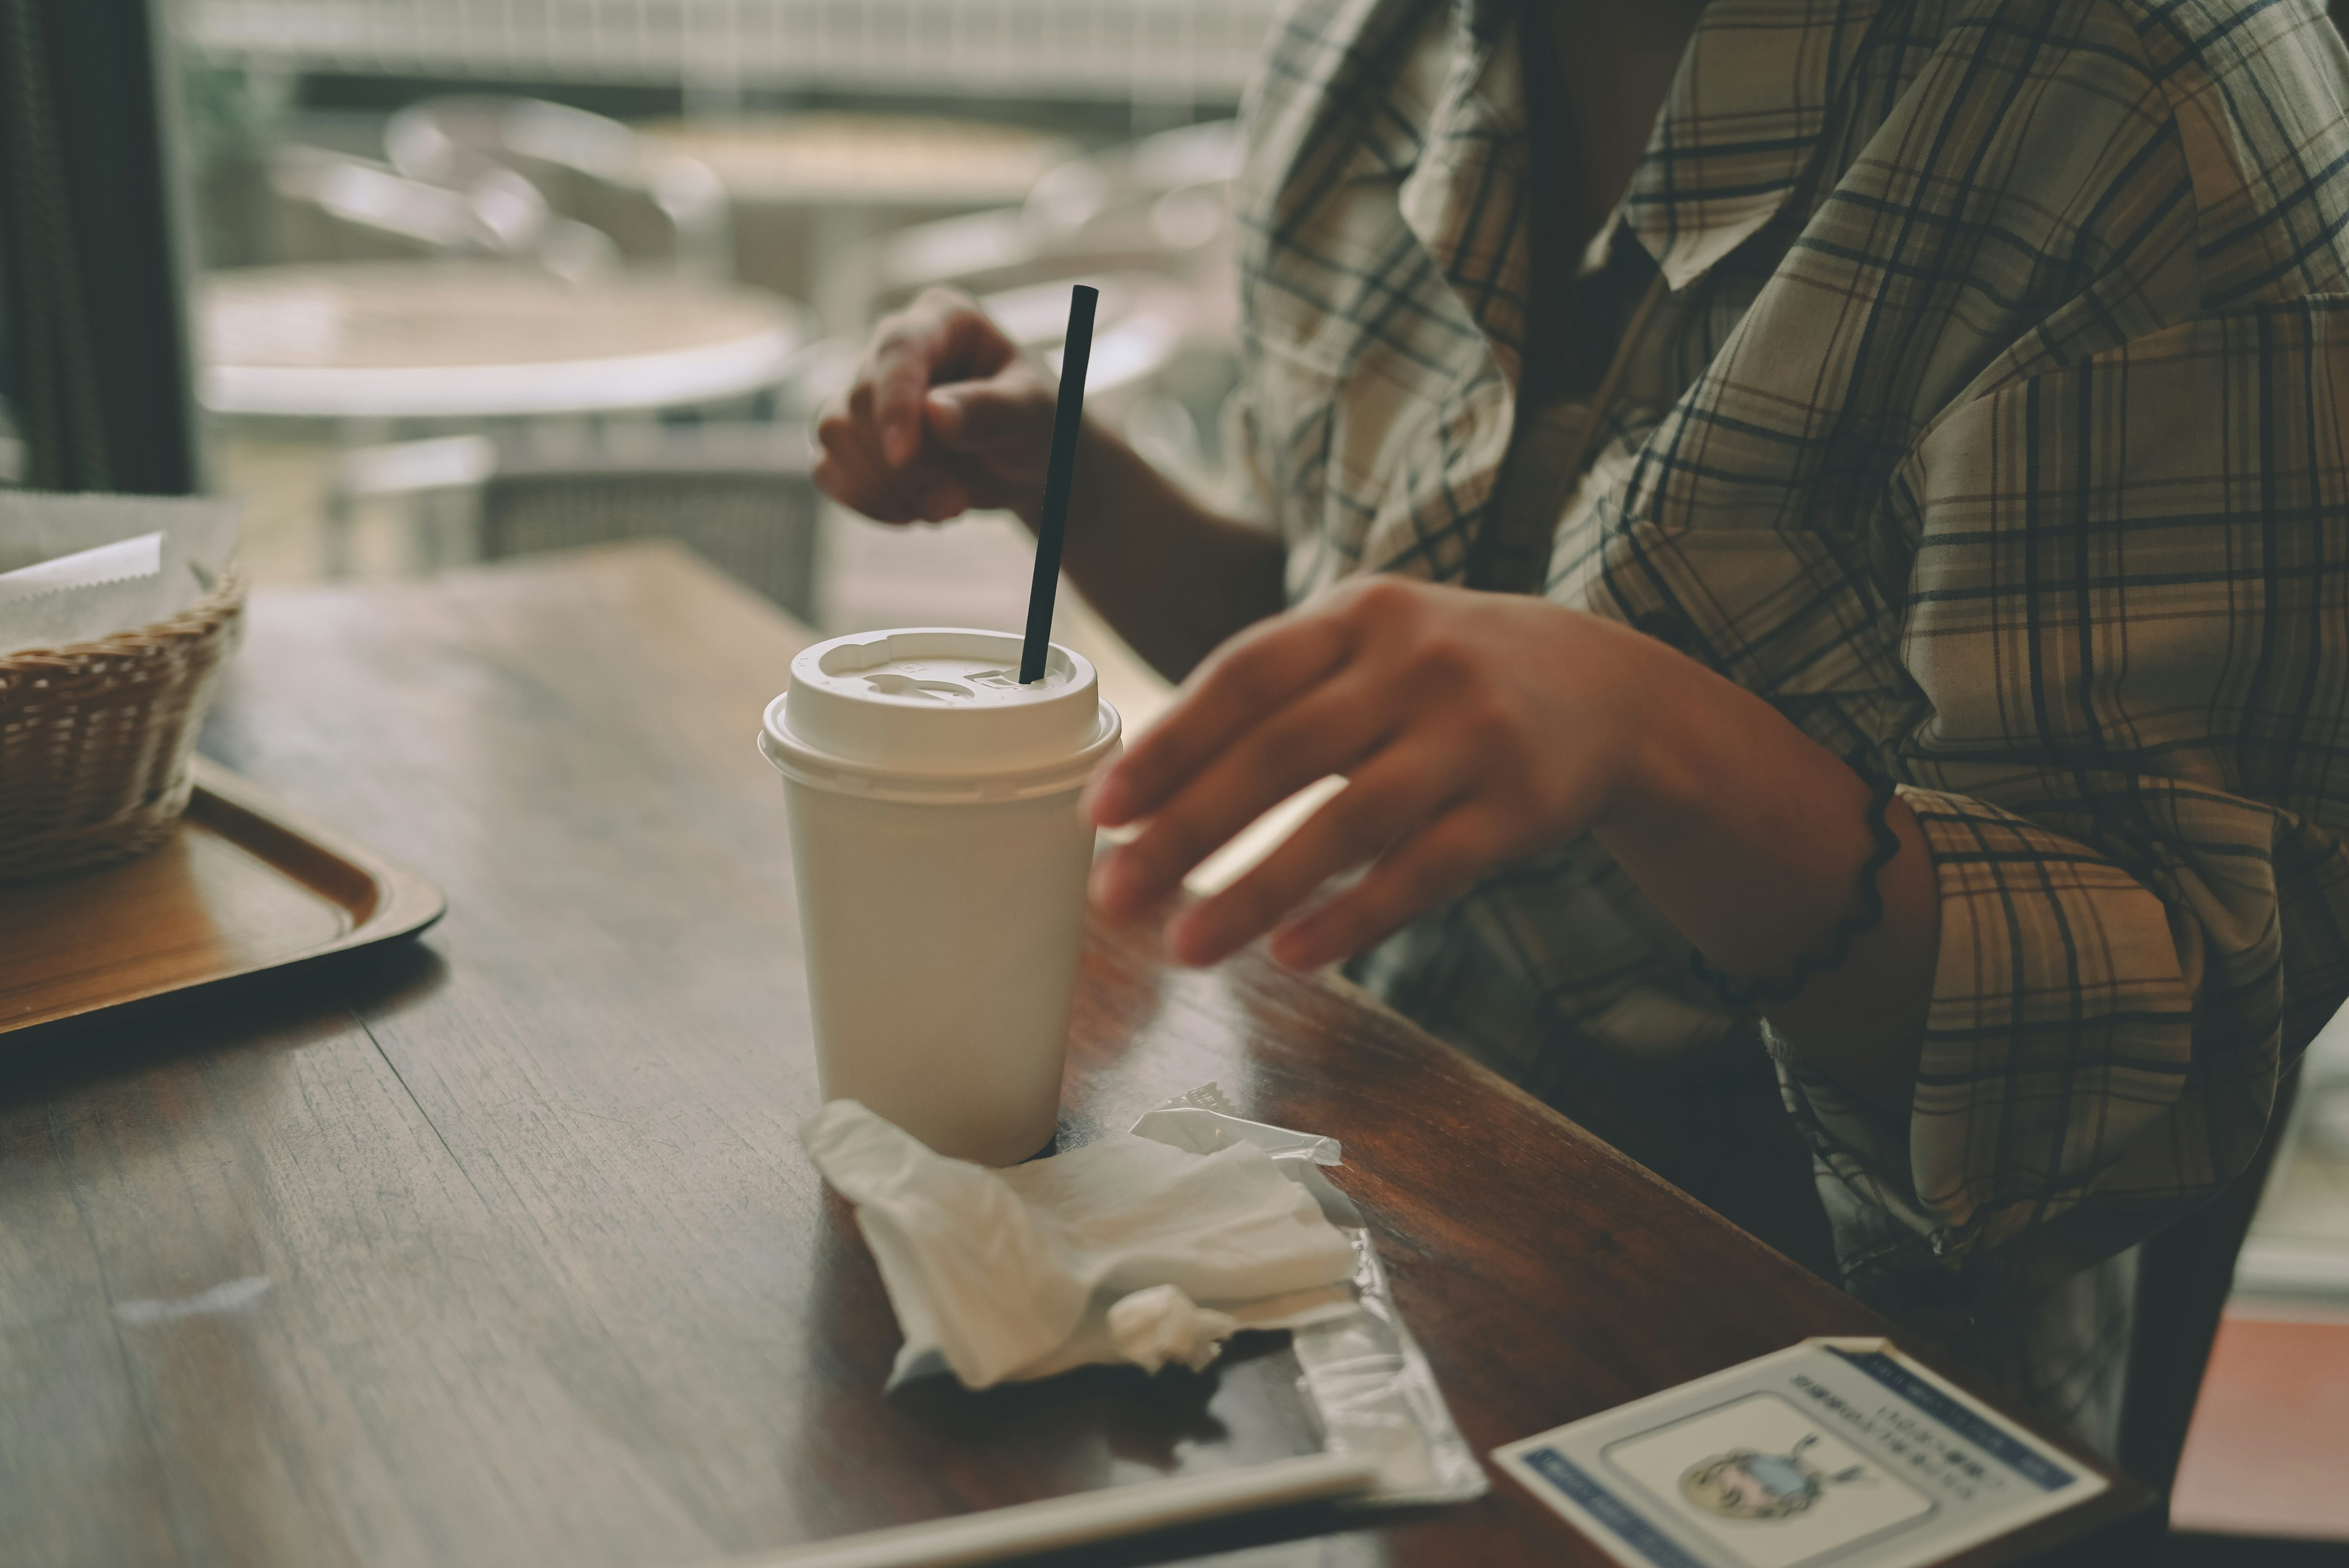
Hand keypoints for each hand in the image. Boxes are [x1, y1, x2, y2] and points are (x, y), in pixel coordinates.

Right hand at [812, 288, 1061, 524]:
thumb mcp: (1033, 414)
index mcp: (944, 320)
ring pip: (835, 433)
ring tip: (944, 511)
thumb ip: (991, 411)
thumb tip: (935, 413)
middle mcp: (897, 346)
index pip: (898, 349)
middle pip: (862, 400)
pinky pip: (828, 468)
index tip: (901, 457)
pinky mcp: (853, 435)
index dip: (894, 403)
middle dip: (904, 466)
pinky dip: (864, 500)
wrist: (1027, 463)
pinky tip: (910, 515)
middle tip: (955, 506)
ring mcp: (868, 390)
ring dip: (882, 487)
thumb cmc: (1037, 423)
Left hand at [1082, 577, 1671, 968]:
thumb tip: (1147, 786)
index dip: (1169, 744)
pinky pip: (1423, 872)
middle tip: (1115, 895)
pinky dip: (1353, 918)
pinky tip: (1291, 955)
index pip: (1244, 676)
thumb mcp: (1367, 643)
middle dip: (1188, 829)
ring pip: (1348, 820)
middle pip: (1282, 752)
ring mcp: (1472, 736)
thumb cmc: (1441, 675)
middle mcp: (1414, 665)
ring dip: (1255, 890)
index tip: (1101, 809)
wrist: (1608, 690)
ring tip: (1184, 948)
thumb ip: (1274, 694)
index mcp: (1358, 615)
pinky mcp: (1517, 809)